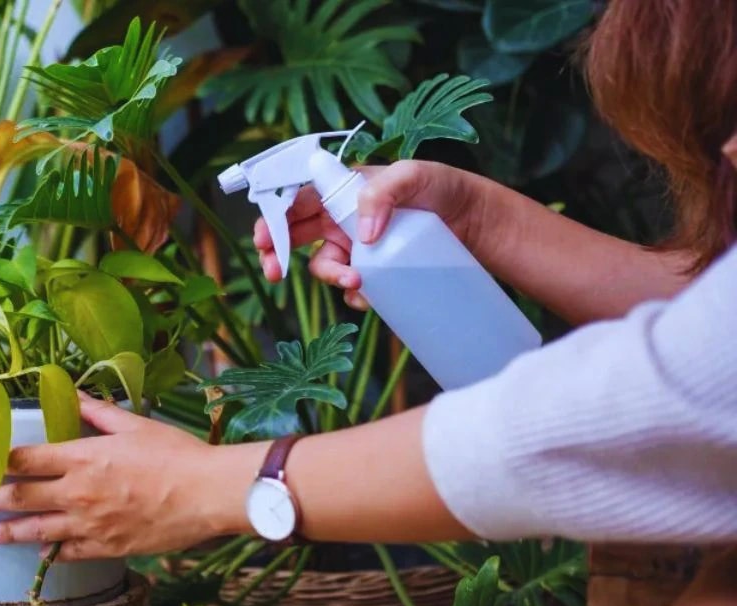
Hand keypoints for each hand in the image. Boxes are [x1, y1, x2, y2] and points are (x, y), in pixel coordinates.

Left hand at [0, 393, 262, 560]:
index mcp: (82, 457)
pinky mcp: (109, 547)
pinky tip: (43, 553)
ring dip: (10, 532)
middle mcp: (78, 493)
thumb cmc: (175, 453)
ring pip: (38, 530)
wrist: (207, 493)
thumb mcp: (134, 424)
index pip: (24, 459)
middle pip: (22, 497)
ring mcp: (91, 524)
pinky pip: (71, 552)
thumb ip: (97, 411)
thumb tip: (71, 392)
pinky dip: (53, 552)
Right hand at [253, 161, 492, 307]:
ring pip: (324, 266)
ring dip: (330, 277)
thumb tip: (362, 235)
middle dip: (276, 254)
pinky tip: (372, 295)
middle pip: (294, 236)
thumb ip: (382, 194)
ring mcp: (356, 247)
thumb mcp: (414, 175)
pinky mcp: (374, 271)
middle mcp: (341, 218)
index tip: (263, 240)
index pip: (295, 200)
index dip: (272, 218)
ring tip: (356, 283)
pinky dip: (355, 295)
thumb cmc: (444, 188)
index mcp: (341, 189)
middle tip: (274, 273)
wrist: (477, 222)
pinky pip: (351, 288)